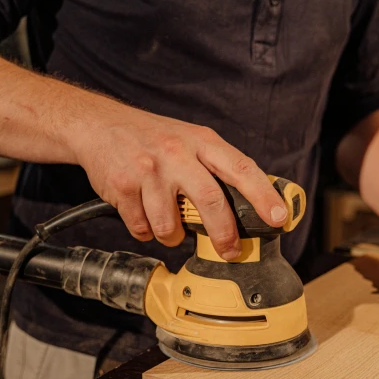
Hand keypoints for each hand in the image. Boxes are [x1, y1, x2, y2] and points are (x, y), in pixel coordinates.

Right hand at [72, 103, 286, 258]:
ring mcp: (149, 171)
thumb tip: (252, 201)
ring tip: (170, 228)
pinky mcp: (123, 187)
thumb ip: (216, 165)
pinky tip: (144, 216)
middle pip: (211, 201)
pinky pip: (142, 228)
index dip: (263, 195)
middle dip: (224, 234)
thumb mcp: (190, 139)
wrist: (99, 126)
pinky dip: (146, 231)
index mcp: (201, 141)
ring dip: (173, 236)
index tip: (278, 217)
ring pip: (170, 225)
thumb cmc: (152, 138)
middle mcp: (176, 153)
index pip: (241, 168)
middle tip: (230, 251)